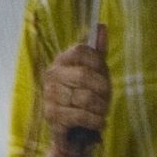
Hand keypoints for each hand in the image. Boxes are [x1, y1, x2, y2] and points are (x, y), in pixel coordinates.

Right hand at [42, 26, 109, 153]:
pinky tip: (98, 122)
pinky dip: (95, 120)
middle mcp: (52, 75)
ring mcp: (49, 95)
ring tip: (101, 111)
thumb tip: (101, 26)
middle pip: (84, 75)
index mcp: (62, 60)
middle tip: (107, 98)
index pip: (81, 50)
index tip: (105, 75)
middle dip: (103, 89)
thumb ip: (98, 52)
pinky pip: (80, 115)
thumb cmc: (87, 97)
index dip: (98, 62)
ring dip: (101, 107)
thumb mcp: (96, 73)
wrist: (75, 130)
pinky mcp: (51, 115)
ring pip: (85, 97)